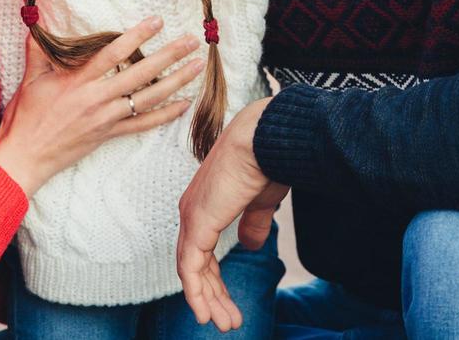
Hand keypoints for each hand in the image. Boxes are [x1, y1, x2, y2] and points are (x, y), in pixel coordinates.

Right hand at [0, 16, 202, 194]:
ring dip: (176, 81)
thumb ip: (38, 51)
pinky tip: (184, 104)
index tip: (158, 21)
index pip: (114, 53)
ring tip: (197, 66)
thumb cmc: (24, 117)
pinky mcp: (109, 135)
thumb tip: (35, 22)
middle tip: (191, 40)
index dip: (138, 36)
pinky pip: (143, 124)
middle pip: (141, 73)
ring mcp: (106, 118)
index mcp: (79, 81)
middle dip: (169, 56)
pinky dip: (165, 115)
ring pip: (148, 98)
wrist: (23, 157)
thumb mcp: (30, 80)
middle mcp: (97, 99)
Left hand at [177, 99, 288, 331]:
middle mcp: (193, 211)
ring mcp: (192, 217)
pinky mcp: (198, 223)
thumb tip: (250, 246)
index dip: (215, 281)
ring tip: (226, 324)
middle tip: (228, 322)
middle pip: (196, 265)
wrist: (266, 138)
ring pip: (192, 271)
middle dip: (213, 296)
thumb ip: (253, 224)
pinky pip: (190, 267)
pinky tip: (205, 313)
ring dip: (208, 300)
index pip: (203, 252)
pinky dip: (197, 293)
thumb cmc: (267, 159)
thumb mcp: (261, 201)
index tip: (229, 305)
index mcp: (207, 204)